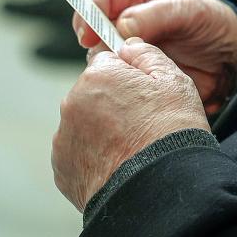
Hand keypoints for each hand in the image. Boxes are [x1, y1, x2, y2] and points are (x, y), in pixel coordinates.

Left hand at [52, 39, 209, 210]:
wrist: (158, 190)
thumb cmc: (170, 132)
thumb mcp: (174, 81)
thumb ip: (147, 54)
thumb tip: (129, 46)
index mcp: (97, 76)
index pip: (108, 63)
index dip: (129, 78)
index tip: (145, 96)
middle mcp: (72, 103)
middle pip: (93, 94)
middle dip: (113, 104)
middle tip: (142, 125)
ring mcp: (64, 138)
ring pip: (85, 124)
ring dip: (102, 131)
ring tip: (131, 149)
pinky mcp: (62, 169)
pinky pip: (79, 154)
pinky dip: (95, 157)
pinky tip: (119, 165)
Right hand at [73, 0, 236, 113]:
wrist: (225, 55)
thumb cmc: (207, 22)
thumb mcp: (189, 11)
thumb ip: (156, 15)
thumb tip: (122, 26)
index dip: (89, 11)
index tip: (90, 33)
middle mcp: (121, 14)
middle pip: (89, 25)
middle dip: (94, 41)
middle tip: (107, 56)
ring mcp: (122, 42)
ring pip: (97, 53)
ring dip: (108, 62)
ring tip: (130, 68)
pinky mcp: (128, 67)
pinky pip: (112, 74)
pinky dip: (118, 78)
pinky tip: (132, 83)